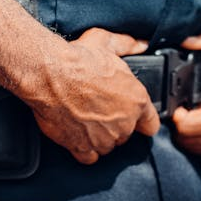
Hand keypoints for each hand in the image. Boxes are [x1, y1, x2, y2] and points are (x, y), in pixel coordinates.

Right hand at [21, 27, 159, 163]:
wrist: (49, 75)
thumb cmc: (77, 59)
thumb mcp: (106, 42)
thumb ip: (127, 44)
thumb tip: (140, 44)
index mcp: (136, 101)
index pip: (151, 124)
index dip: (143, 121)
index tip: (135, 119)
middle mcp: (123, 124)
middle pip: (125, 135)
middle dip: (115, 126)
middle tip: (99, 110)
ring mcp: (103, 139)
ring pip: (107, 147)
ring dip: (100, 138)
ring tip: (86, 122)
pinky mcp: (81, 147)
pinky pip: (89, 157)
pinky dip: (85, 150)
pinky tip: (78, 137)